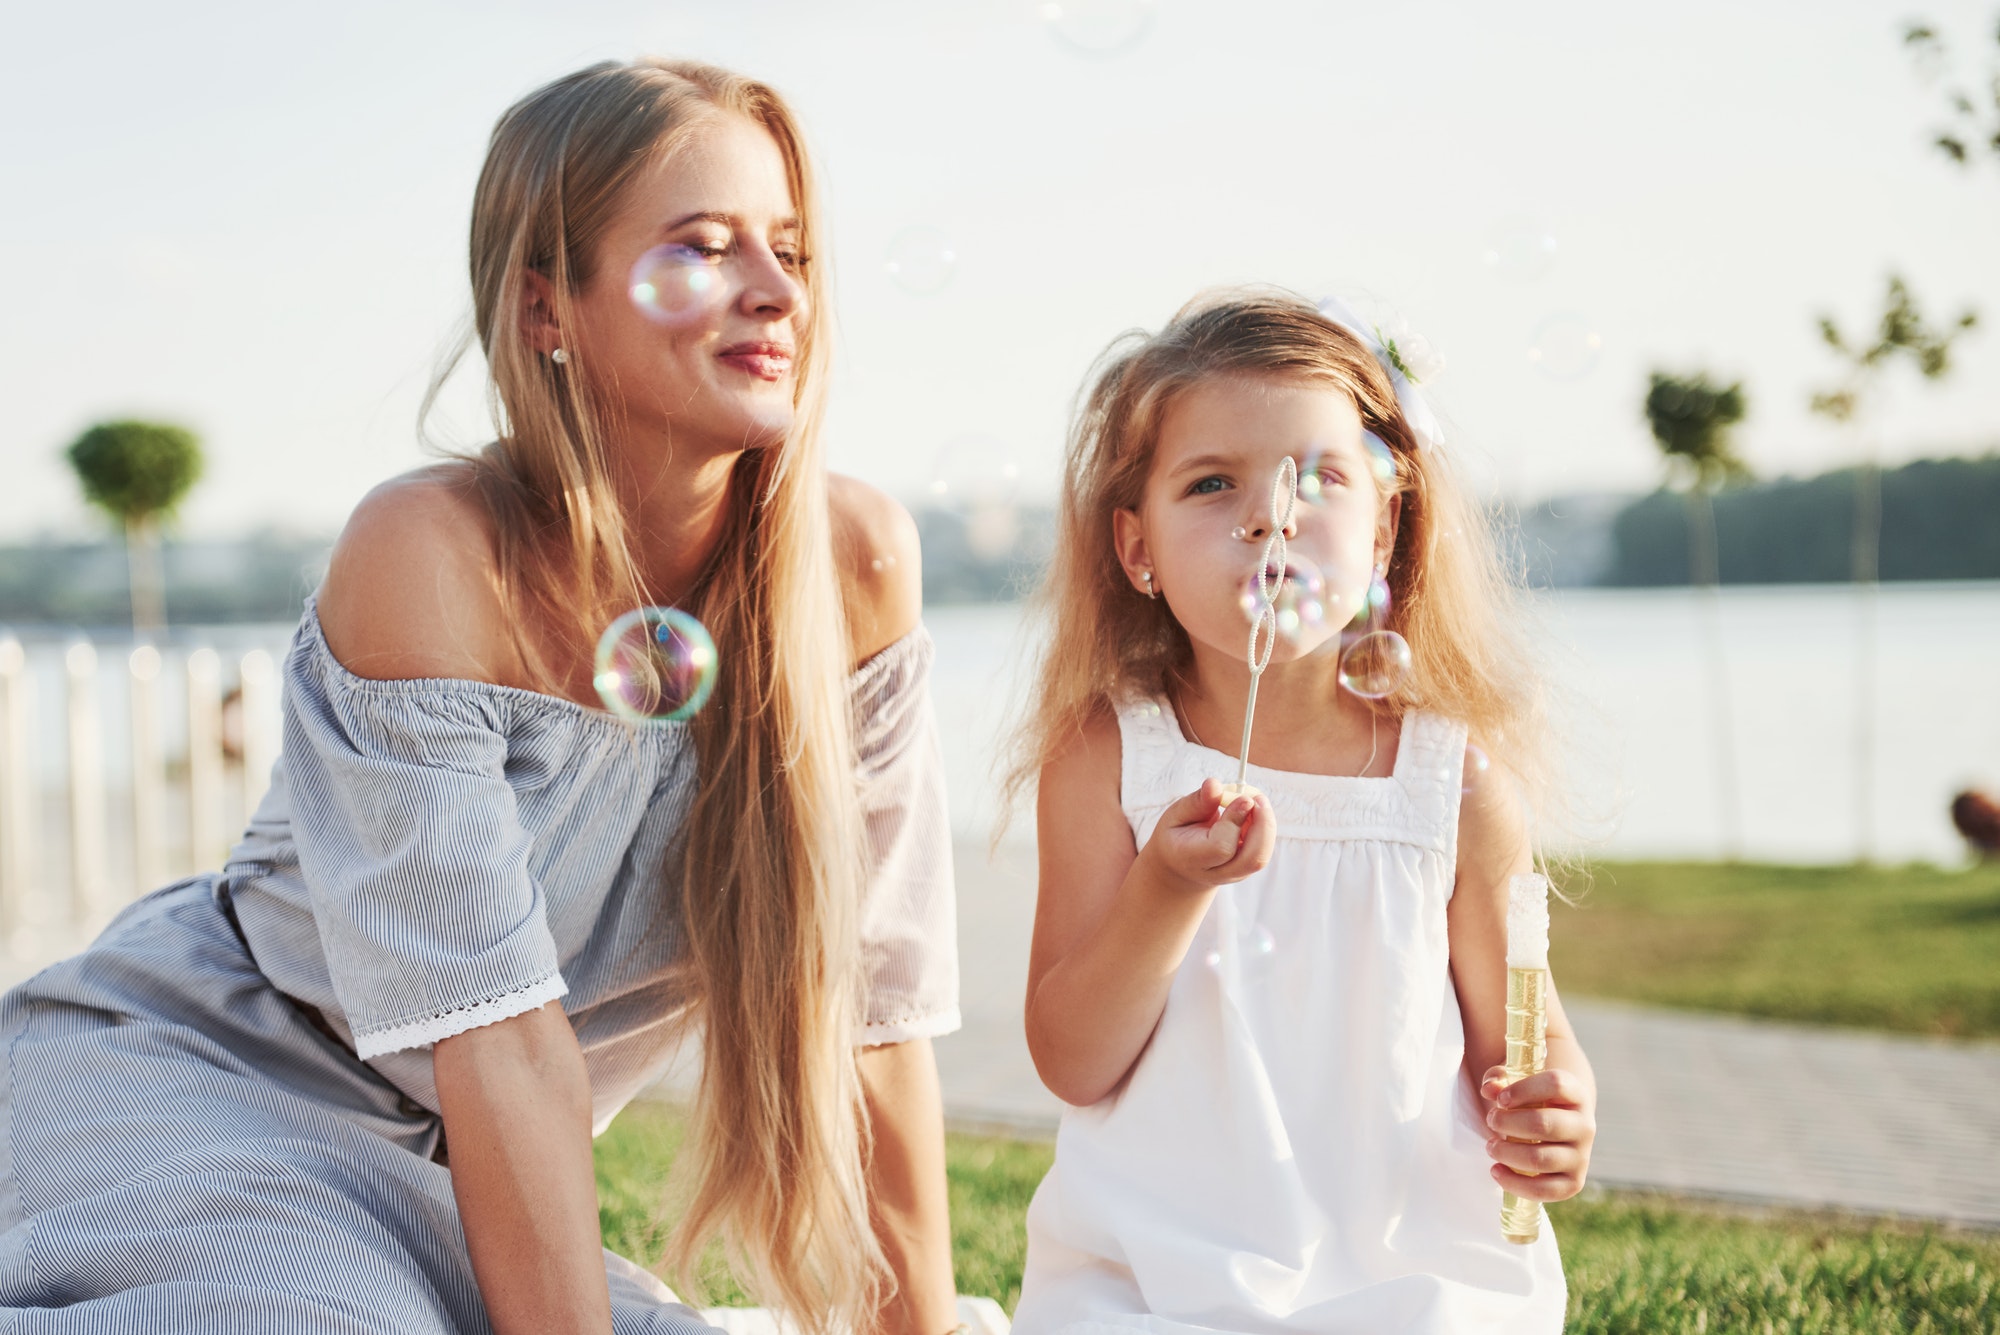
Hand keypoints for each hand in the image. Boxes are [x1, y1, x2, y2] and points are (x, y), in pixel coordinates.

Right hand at [1142, 778, 1276, 890]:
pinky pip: (1263, 849)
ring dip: (1265, 824)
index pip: (1223, 847)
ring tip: (1252, 801)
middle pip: (1253, 859)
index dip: (1235, 820)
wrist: (1181, 866)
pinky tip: (1251, 812)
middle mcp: (1218, 872)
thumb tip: (1214, 784)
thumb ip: (1197, 802)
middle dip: (1263, 826)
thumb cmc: (1178, 836)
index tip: (1242, 797)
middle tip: (1257, 798)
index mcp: (1193, 858)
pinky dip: (1264, 827)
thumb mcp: (1177, 815)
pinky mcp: (1247, 868)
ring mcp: (1236, 874)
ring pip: (1262, 855)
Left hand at [1477, 1064, 1595, 1201]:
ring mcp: (1582, 1156)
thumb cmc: (1532, 1101)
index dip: (1524, 1089)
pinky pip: (1544, 1190)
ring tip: (1491, 1146)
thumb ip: (1500, 1080)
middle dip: (1507, 1123)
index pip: (1556, 1085)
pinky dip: (1515, 1183)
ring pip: (1540, 1159)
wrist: (1558, 1128)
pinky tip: (1496, 1170)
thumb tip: (1489, 1090)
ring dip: (1507, 1153)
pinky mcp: (1574, 1182)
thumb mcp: (1518, 1084)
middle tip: (1491, 1121)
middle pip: (1544, 1124)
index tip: (1500, 1099)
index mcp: (1575, 1094)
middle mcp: (1584, 1125)